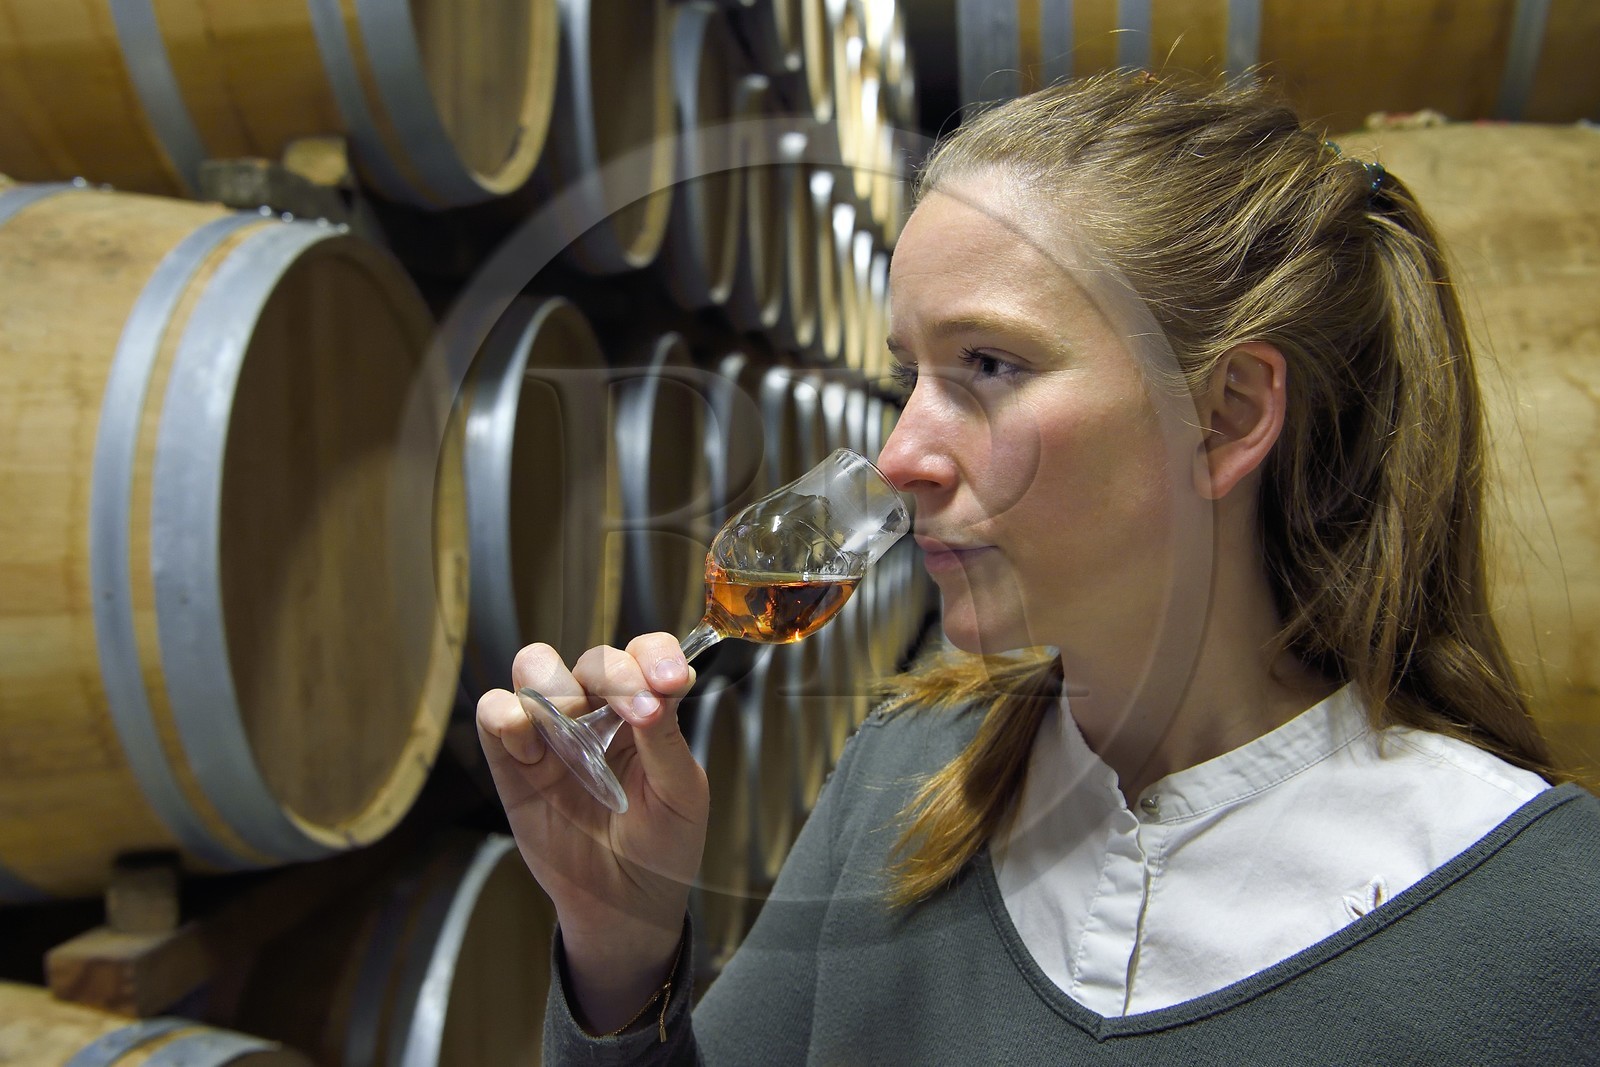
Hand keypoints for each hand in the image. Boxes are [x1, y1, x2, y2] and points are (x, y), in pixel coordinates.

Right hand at [476, 634, 706, 1030]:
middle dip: (615, 673)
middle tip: (638, 713)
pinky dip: (504, 714)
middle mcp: (598, 711)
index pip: (646, 654)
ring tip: (574, 725)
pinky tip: (529, 742)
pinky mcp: (512, 763)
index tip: (672, 681)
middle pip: (593, 657)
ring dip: (554, 684)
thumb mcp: (680, 795)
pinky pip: (494, 715)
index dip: (656, 655)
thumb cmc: (663, 845)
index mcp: (646, 709)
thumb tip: (661, 689)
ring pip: (535, 667)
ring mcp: (553, 733)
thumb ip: (667, 741)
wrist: (625, 905)